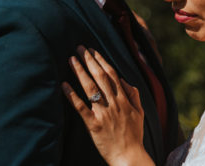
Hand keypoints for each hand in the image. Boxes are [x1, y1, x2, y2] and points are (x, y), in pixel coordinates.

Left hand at [62, 47, 152, 165]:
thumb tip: (123, 79)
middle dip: (89, 61)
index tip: (92, 50)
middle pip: (100, 77)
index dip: (101, 60)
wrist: (130, 157)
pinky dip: (72, 95)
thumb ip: (133, 94)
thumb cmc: (134, 135)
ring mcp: (103, 114)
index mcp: (124, 100)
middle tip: (79, 48)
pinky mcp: (93, 125)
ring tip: (71, 60)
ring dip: (80, 72)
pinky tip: (64, 85)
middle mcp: (114, 104)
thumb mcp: (140, 113)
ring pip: (91, 89)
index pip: (112, 74)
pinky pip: (81, 108)